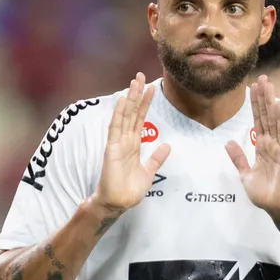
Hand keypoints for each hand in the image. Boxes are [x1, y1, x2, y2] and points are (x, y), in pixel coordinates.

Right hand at [95, 73, 170, 212]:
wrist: (119, 203)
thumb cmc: (130, 190)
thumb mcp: (149, 172)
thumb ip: (156, 158)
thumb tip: (167, 145)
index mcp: (133, 145)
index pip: (140, 119)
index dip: (145, 103)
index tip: (150, 88)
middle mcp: (125, 140)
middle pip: (132, 113)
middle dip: (136, 94)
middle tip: (140, 75)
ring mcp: (118, 143)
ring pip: (124, 116)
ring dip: (129, 99)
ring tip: (134, 82)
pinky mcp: (112, 149)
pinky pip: (116, 128)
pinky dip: (119, 114)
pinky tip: (123, 101)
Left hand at [225, 75, 279, 220]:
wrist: (277, 207)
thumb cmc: (264, 193)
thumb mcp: (245, 174)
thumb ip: (239, 158)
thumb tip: (228, 142)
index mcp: (262, 147)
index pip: (257, 121)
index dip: (254, 105)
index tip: (252, 88)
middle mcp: (271, 144)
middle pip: (265, 116)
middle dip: (262, 97)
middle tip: (261, 77)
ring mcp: (279, 147)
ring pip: (273, 119)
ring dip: (270, 101)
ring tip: (268, 84)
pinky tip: (279, 104)